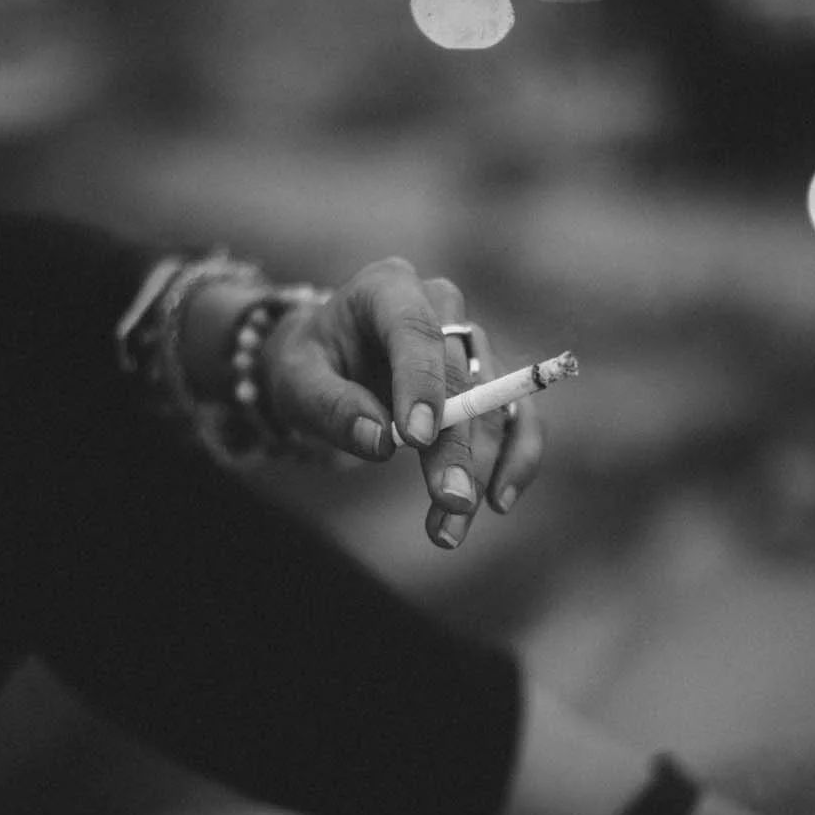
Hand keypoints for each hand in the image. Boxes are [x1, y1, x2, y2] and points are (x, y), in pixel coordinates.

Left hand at [262, 257, 544, 548]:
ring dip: (481, 469)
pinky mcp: (488, 378)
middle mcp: (440, 306)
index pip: (414, 331)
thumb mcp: (297, 380)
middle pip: (460, 377)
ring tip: (449, 527)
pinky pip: (517, 417)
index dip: (421, 383)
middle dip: (457, 447)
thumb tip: (379, 442)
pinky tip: (499, 500)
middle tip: (450, 502)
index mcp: (388, 287)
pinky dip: (516, 457)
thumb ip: (331, 406)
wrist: (327, 359)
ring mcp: (470, 341)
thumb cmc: (309, 364)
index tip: (417, 440)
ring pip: (493, 406)